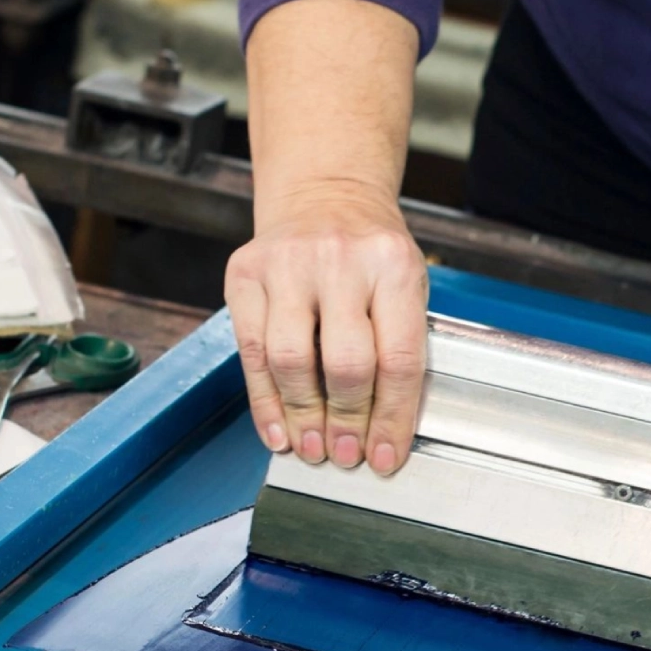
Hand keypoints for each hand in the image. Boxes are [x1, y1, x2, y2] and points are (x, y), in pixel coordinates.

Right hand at [224, 181, 427, 472]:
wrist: (325, 193)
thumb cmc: (372, 252)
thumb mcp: (405, 285)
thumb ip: (398, 345)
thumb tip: (381, 432)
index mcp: (393, 266)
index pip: (397, 359)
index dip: (391, 419)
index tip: (385, 457)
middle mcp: (340, 260)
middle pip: (345, 365)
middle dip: (347, 423)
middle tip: (347, 456)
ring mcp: (287, 264)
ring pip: (291, 361)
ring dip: (303, 417)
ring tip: (313, 449)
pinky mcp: (245, 272)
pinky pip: (251, 352)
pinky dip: (265, 401)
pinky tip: (278, 430)